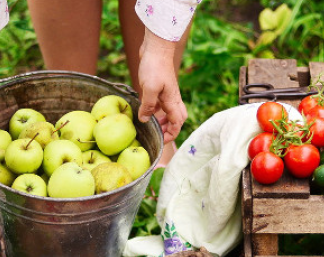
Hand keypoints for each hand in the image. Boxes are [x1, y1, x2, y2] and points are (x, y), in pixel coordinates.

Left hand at [136, 29, 187, 143]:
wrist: (156, 47)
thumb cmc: (154, 66)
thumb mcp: (149, 88)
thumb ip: (148, 106)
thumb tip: (145, 120)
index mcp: (172, 101)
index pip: (177, 123)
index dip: (171, 135)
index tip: (161, 141)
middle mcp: (172, 99)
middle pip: (177, 119)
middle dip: (169, 129)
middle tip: (158, 135)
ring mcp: (166, 93)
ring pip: (169, 112)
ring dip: (162, 121)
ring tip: (152, 126)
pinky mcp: (160, 87)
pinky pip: (161, 104)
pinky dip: (156, 111)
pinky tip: (146, 111)